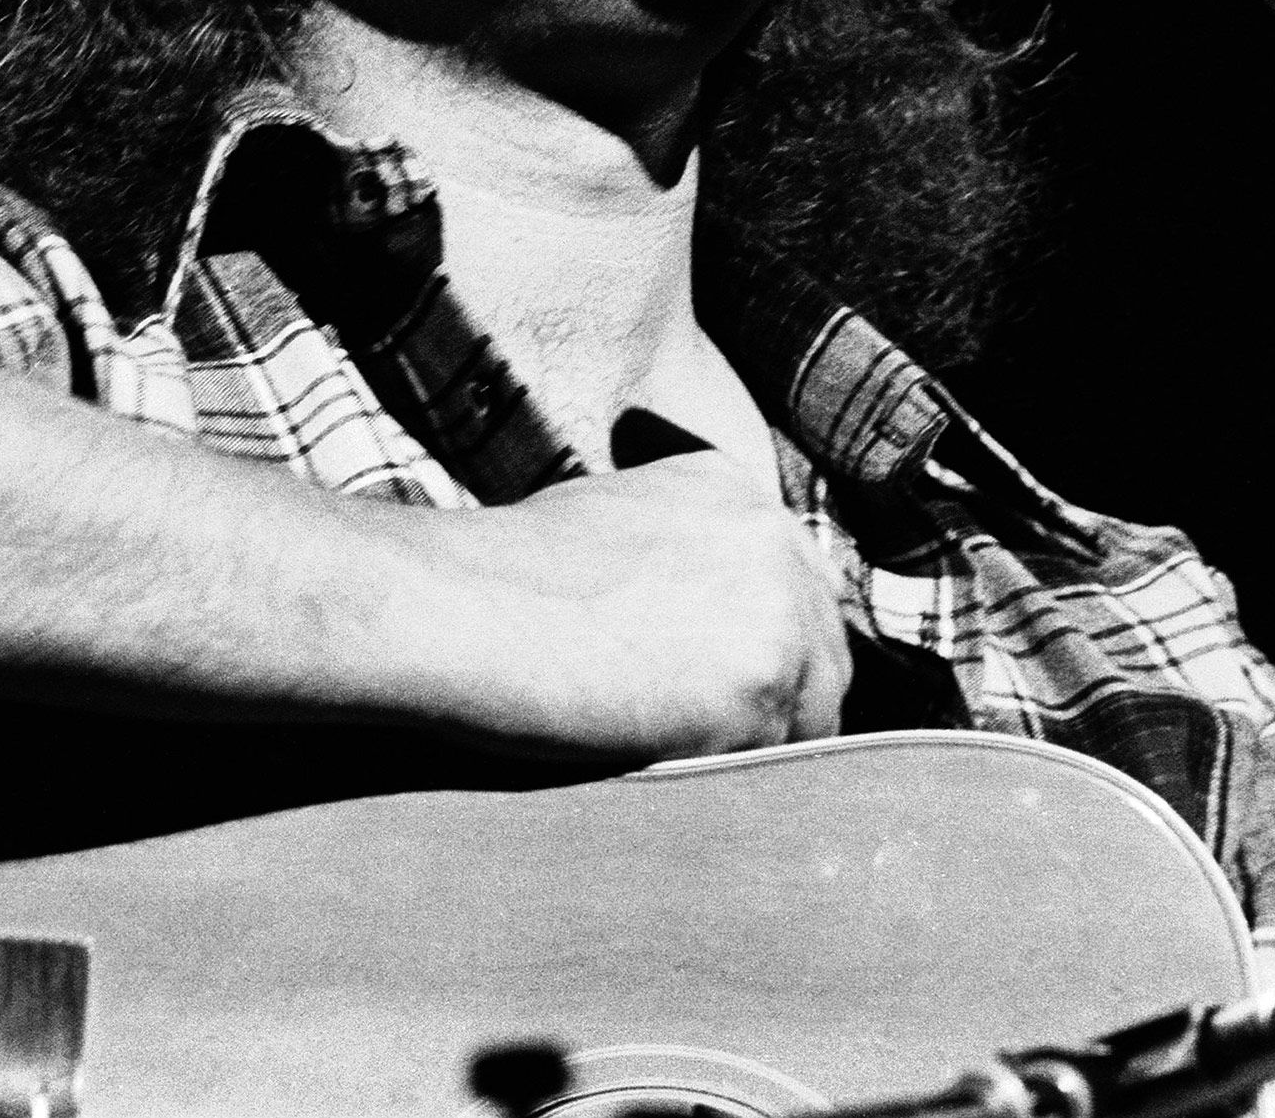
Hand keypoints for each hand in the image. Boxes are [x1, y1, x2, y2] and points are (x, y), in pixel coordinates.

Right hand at [397, 451, 851, 761]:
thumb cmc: (497, 581)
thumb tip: (703, 637)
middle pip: (818, 654)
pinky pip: (779, 763)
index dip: (754, 654)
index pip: (789, 595)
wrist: (456, 609)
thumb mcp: (606, 528)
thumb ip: (678, 562)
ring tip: (674, 760)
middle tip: (701, 746)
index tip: (712, 691)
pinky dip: (733, 783)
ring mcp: (778, 609)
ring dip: (757, 749)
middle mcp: (773, 536)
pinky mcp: (763, 684)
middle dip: (772, 705)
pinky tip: (667, 772)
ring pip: (810, 715)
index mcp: (734, 491)